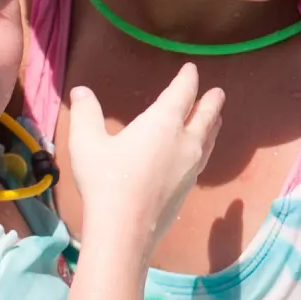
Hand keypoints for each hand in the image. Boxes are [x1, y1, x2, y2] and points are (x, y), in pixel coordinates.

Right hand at [56, 64, 224, 256]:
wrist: (125, 229)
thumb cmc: (105, 181)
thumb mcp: (86, 142)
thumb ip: (86, 113)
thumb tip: (82, 91)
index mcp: (163, 124)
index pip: (182, 93)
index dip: (188, 79)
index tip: (191, 70)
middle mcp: (184, 141)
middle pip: (205, 116)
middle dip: (211, 102)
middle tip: (218, 93)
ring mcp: (191, 167)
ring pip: (208, 139)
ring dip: (213, 124)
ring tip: (216, 119)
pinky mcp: (189, 188)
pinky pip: (203, 159)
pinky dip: (206, 147)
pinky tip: (199, 154)